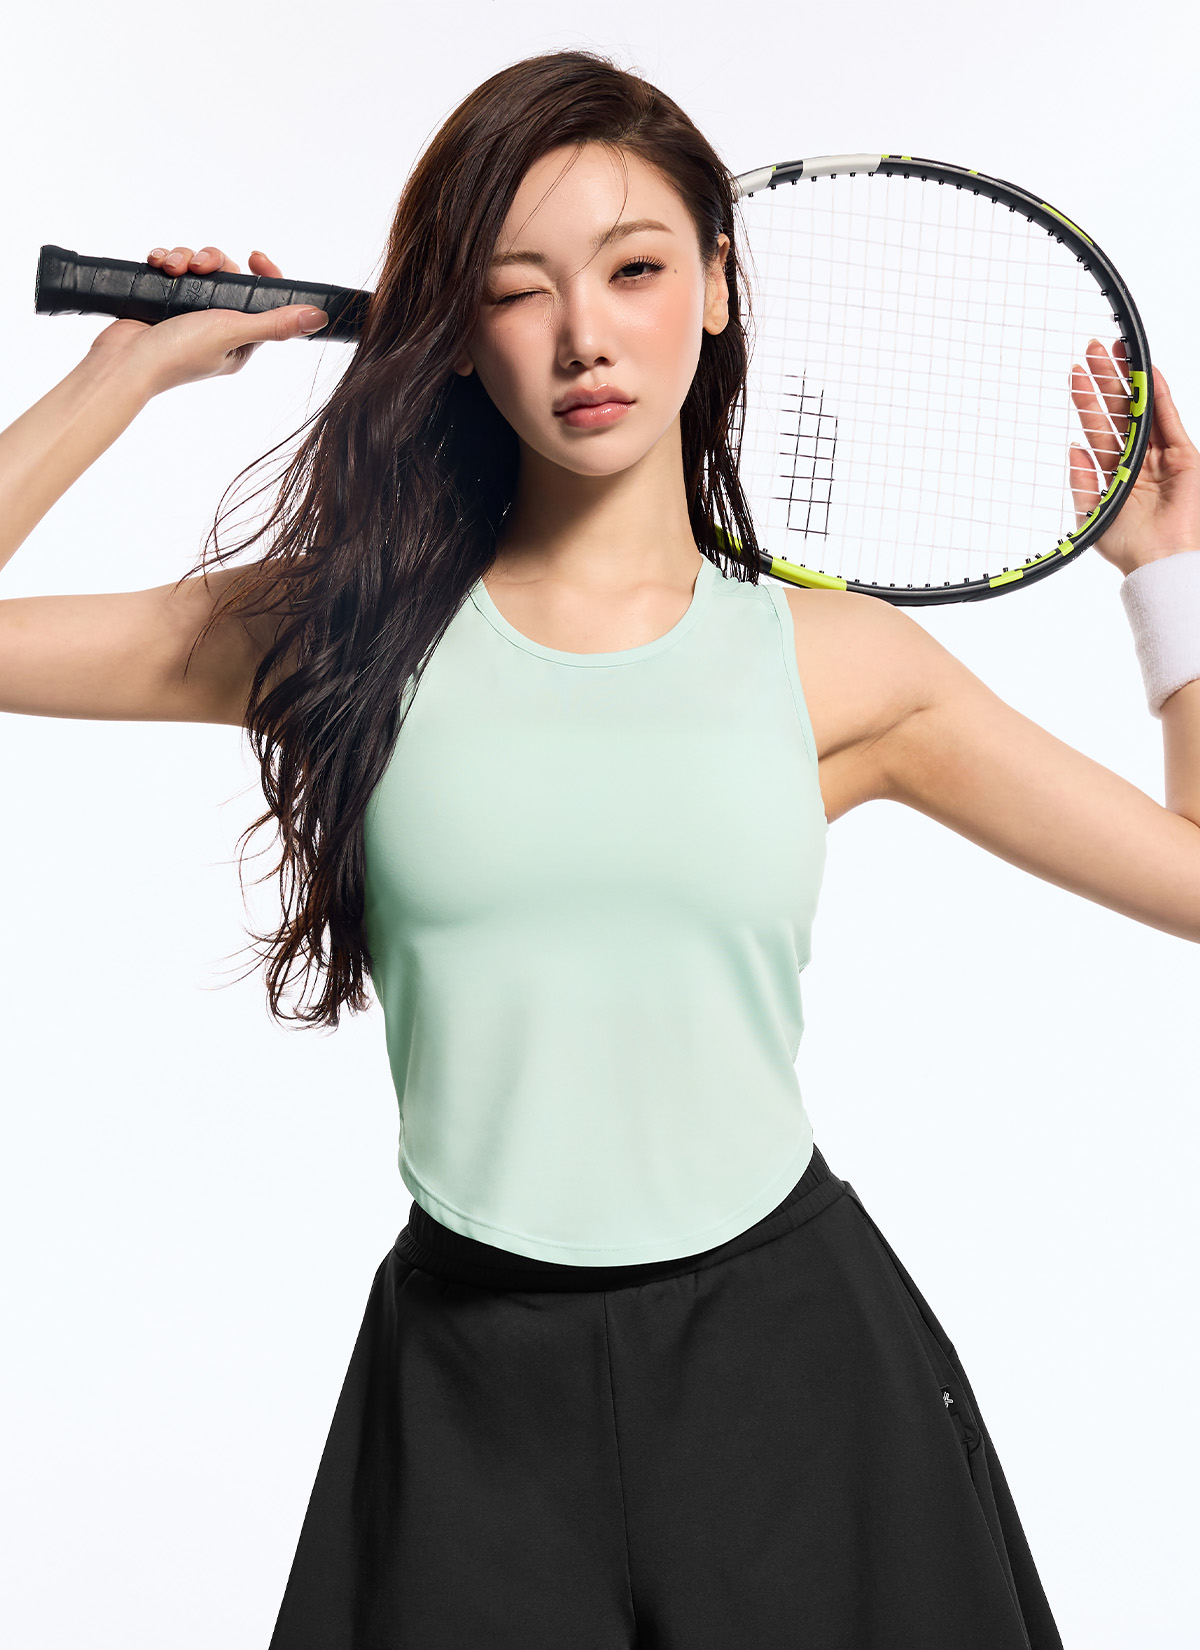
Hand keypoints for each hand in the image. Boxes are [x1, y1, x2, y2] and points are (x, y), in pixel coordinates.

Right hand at [83, 244, 328, 396]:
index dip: (264, 276)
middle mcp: (217, 327)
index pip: (264, 302)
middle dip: (215, 262)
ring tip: (170, 267)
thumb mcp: (233, 332)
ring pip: (199, 269)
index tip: (255, 256)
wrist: (123, 362)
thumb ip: (274, 323)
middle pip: (229, 277)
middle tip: (200, 265)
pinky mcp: (164, 303)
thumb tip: (318, 317)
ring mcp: (188, 314)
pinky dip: (165, 260)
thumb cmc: (178, 354)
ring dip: (185, 257)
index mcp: (241, 340)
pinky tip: (157, 263)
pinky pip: (172, 270)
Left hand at [1069, 342, 1199, 574]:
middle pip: (1120, 412)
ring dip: (1130, 380)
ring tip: (1115, 350)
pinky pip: (1170, 419)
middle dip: (1106, 380)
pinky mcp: (1184, 456)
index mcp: (1116, 473)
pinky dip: (1160, 396)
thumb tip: (1073, 449)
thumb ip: (1083, 481)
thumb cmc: (1127, 545)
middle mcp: (1139, 460)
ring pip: (1143, 410)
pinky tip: (1148, 374)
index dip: (1089, 402)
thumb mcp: (1093, 512)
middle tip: (1091, 349)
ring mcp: (1162, 456)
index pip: (1100, 429)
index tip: (1076, 375)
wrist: (1159, 560)